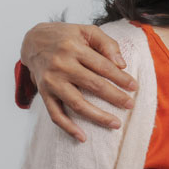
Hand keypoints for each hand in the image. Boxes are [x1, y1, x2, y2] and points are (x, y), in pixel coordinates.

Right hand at [22, 22, 135, 141]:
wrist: (33, 41)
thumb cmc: (65, 36)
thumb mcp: (87, 30)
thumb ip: (107, 44)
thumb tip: (122, 64)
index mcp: (74, 48)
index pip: (103, 66)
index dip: (121, 78)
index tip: (134, 87)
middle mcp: (61, 65)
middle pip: (93, 85)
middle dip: (115, 97)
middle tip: (130, 105)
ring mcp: (51, 81)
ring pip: (77, 103)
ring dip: (97, 116)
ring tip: (115, 124)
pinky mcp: (43, 93)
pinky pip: (55, 114)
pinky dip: (68, 128)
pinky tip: (82, 137)